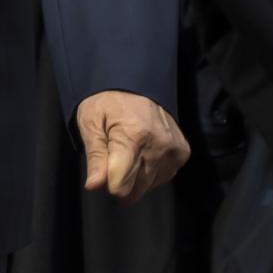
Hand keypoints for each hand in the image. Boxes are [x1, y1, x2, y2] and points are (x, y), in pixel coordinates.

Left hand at [75, 89, 188, 204]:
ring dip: (136, 178)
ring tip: (128, 152)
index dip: (107, 183)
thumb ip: (95, 156)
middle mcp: (158, 145)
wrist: (135, 82)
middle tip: (113, 158)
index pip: (121, 187)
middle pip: (135, 190)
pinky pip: (164, 177)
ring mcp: (173, 149)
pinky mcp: (182, 151)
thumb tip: (94, 185)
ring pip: (149, 187)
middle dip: (120, 181)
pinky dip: (152, 172)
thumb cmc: (107, 101)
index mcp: (133, 137)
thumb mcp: (90, 122)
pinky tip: (143, 154)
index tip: (102, 170)